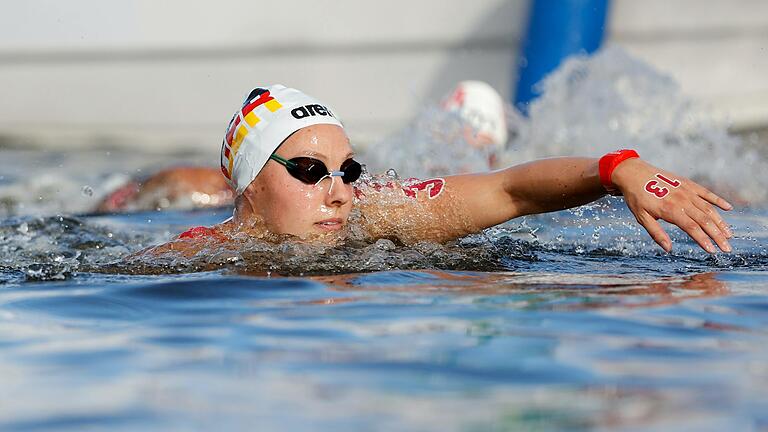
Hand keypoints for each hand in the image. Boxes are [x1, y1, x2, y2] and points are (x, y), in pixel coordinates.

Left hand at [612, 158, 732, 253]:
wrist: (633, 173)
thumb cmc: (636, 198)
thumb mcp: (641, 217)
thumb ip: (656, 233)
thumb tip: (668, 249)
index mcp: (670, 210)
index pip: (692, 227)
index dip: (703, 240)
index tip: (713, 251)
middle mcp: (681, 200)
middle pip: (704, 220)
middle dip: (717, 235)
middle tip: (727, 248)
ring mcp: (686, 190)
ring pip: (708, 208)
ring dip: (720, 222)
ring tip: (729, 234)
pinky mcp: (688, 183)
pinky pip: (706, 193)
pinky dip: (718, 200)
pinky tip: (728, 208)